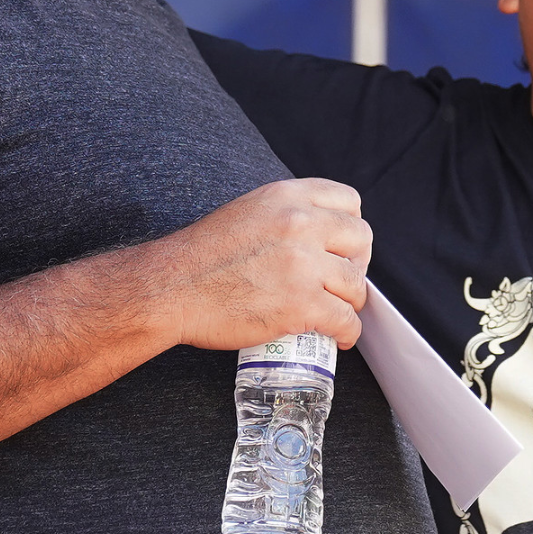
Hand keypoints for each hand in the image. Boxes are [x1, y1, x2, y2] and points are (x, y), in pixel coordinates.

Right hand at [151, 178, 370, 351]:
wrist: (172, 288)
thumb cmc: (202, 255)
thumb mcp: (249, 211)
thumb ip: (287, 214)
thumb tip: (319, 233)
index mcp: (288, 197)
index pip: (349, 201)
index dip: (350, 227)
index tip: (343, 246)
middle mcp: (301, 224)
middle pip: (361, 240)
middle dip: (356, 263)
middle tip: (341, 281)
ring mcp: (304, 265)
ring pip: (356, 284)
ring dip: (350, 301)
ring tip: (337, 310)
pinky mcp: (301, 305)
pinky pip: (346, 321)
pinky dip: (347, 333)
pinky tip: (338, 336)